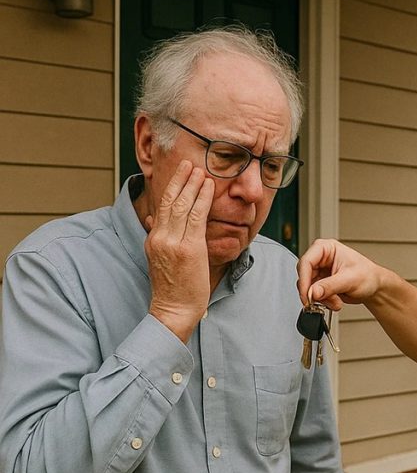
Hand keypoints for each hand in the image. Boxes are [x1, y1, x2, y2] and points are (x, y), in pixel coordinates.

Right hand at [144, 160, 213, 341]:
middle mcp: (161, 238)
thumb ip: (158, 237)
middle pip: (170, 201)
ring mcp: (174, 243)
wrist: (173, 309)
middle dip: (181, 180)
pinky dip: (202, 200)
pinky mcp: (189, 249)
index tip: (180, 172)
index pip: (161, 206)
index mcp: (154, 239)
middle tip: (189, 162)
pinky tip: (209, 188)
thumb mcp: (159, 258)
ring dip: (193, 185)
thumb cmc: (173, 288)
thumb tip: (152, 219)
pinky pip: (196, 218)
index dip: (171, 187)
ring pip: (182, 206)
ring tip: (201, 170)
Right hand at [296, 239, 385, 310]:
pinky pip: (314, 295)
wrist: (374, 286)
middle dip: (314, 292)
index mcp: (326, 248)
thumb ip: (329, 286)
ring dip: (321, 299)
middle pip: (304, 276)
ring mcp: (320, 271)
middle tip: (322, 301)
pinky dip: (323, 302)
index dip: (304, 280)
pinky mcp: (321, 284)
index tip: (307, 295)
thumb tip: (313, 292)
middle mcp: (320, 258)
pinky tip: (335, 301)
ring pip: (308, 288)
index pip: (306, 262)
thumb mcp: (349, 279)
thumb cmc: (368, 275)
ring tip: (336, 302)